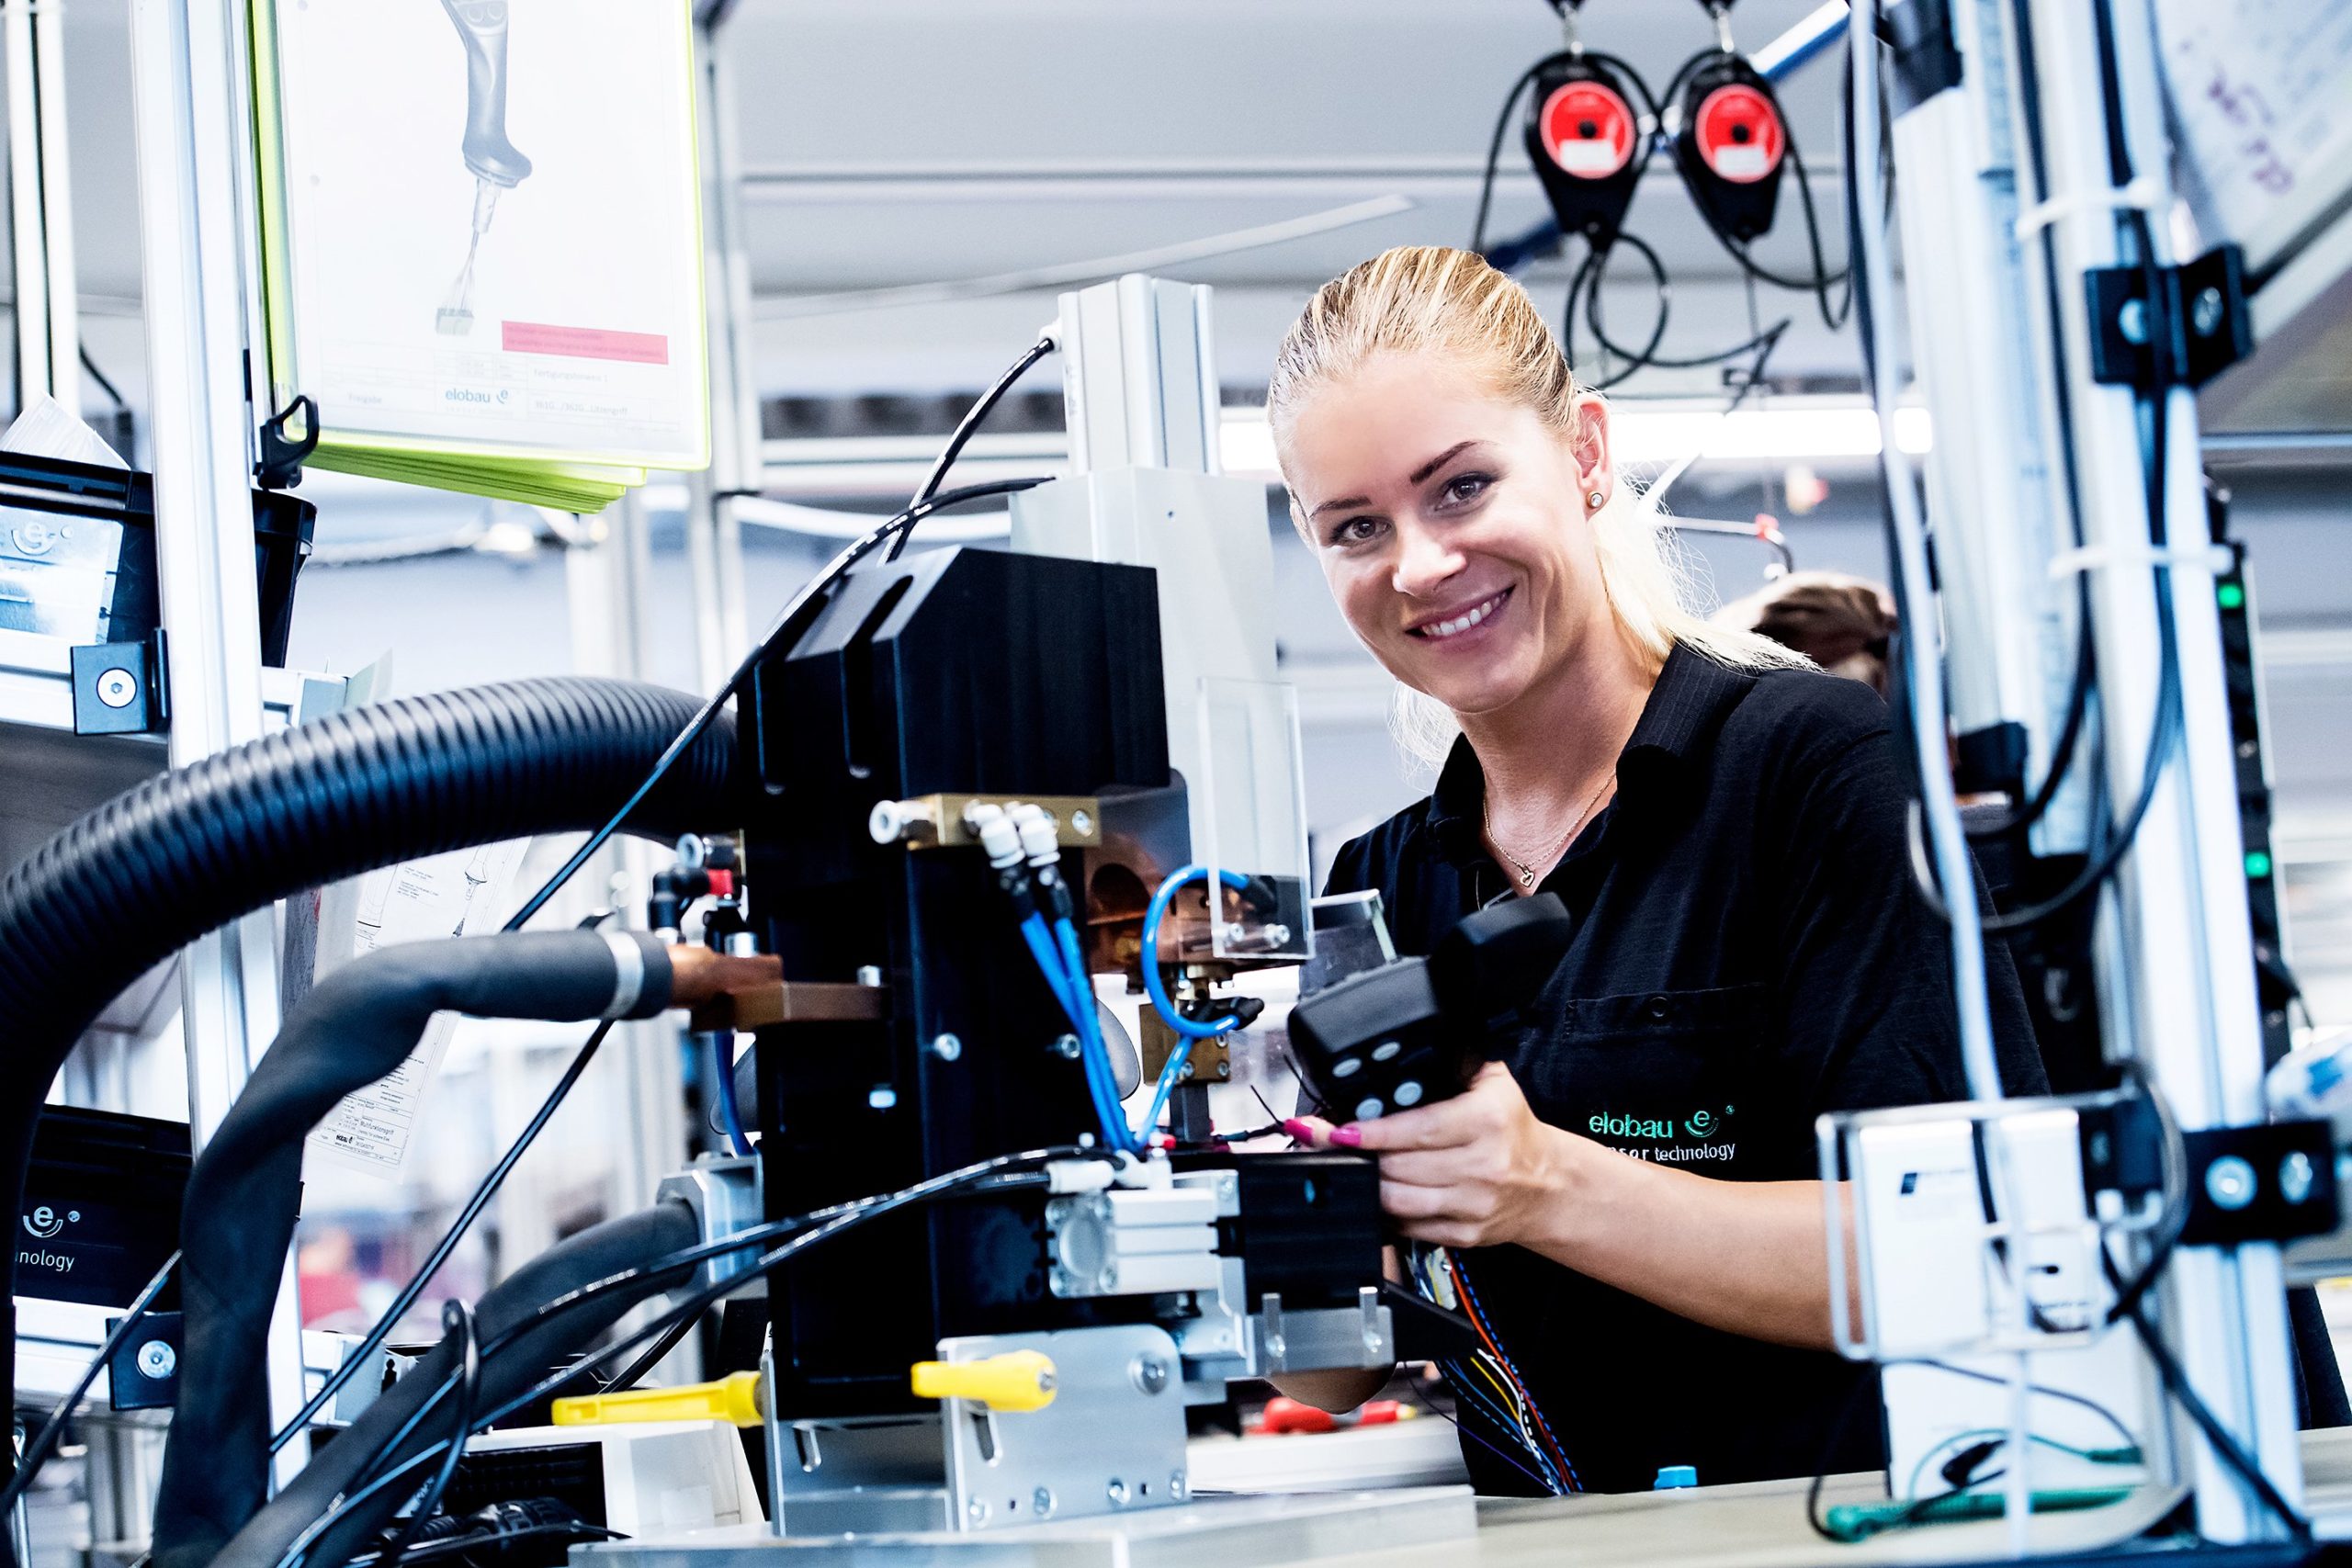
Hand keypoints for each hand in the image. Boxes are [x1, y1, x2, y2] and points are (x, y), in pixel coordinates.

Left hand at [1294, 1062, 1576, 1249]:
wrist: (1547, 1184)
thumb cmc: (1512, 1129)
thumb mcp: (1491, 1081)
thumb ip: (1448, 1064)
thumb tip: (1391, 1063)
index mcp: (1487, 1120)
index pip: (1417, 1128)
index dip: (1373, 1131)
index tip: (1340, 1129)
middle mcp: (1483, 1165)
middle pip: (1398, 1166)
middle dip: (1360, 1155)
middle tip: (1334, 1142)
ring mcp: (1473, 1205)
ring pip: (1398, 1200)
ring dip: (1368, 1183)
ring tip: (1355, 1166)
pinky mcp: (1465, 1235)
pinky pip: (1409, 1227)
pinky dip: (1387, 1211)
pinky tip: (1380, 1192)